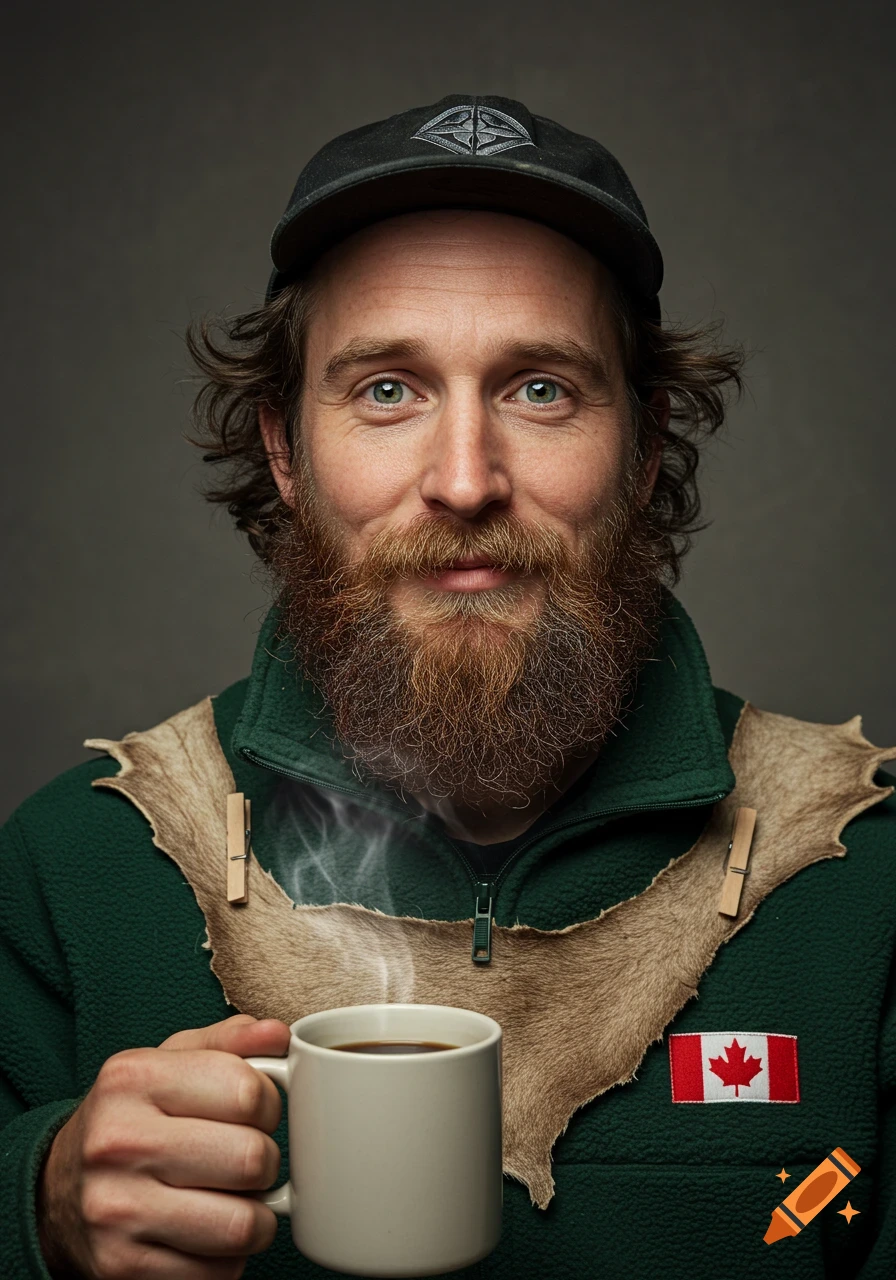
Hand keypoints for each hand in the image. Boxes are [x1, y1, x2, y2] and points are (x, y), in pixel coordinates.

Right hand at [38, 1014, 290, 1278]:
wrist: (57, 1192)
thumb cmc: (134, 1118)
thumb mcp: (169, 1062)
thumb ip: (229, 1042)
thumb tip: (278, 1035)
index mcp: (134, 1078)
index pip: (248, 1092)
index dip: (267, 1105)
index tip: (252, 1114)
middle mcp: (118, 1142)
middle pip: (252, 1158)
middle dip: (265, 1163)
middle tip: (246, 1160)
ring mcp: (116, 1210)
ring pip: (242, 1225)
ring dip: (255, 1218)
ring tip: (234, 1199)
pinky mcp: (122, 1268)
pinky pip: (218, 1272)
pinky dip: (226, 1259)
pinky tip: (204, 1234)